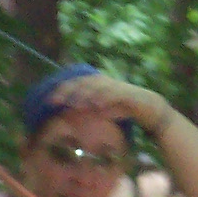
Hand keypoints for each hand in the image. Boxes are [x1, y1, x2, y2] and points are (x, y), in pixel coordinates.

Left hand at [51, 72, 169, 137]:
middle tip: (53, 101)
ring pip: (95, 87)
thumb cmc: (124, 109)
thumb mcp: (102, 110)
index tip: (48, 100)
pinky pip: (113, 94)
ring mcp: (115, 86)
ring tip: (72, 103)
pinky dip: (104, 98)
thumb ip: (88, 110)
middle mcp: (104, 82)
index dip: (61, 90)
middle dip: (66, 91)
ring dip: (83, 94)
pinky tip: (96, 104)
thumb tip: (69, 115)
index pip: (76, 84)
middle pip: (81, 83)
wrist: (149, 108)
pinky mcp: (126, 93)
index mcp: (97, 84)